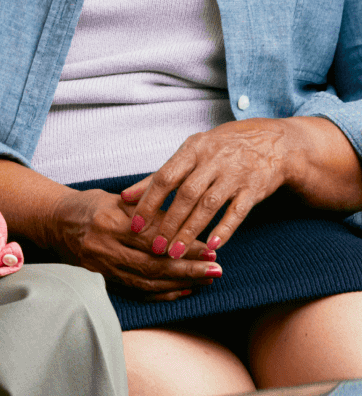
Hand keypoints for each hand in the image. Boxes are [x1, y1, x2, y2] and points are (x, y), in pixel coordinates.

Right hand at [48, 186, 218, 300]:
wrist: (54, 221)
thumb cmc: (88, 205)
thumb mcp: (116, 199)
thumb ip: (147, 211)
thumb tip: (186, 223)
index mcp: (108, 222)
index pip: (154, 238)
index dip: (183, 244)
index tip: (210, 247)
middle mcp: (104, 248)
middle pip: (153, 265)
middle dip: (189, 269)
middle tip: (217, 269)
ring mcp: (101, 268)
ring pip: (147, 282)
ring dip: (181, 283)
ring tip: (207, 280)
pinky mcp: (101, 279)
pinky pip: (136, 291)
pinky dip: (162, 294)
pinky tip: (183, 291)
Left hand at [122, 118, 292, 266]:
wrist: (271, 142)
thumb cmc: (220, 149)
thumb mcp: (189, 153)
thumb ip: (158, 176)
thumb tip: (125, 197)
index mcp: (191, 150)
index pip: (164, 177)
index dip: (148, 201)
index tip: (135, 224)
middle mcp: (212, 161)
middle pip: (186, 194)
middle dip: (169, 223)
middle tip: (155, 247)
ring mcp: (234, 175)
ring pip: (209, 205)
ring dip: (191, 231)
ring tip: (175, 253)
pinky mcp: (254, 189)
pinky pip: (238, 212)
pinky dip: (224, 229)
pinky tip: (212, 246)